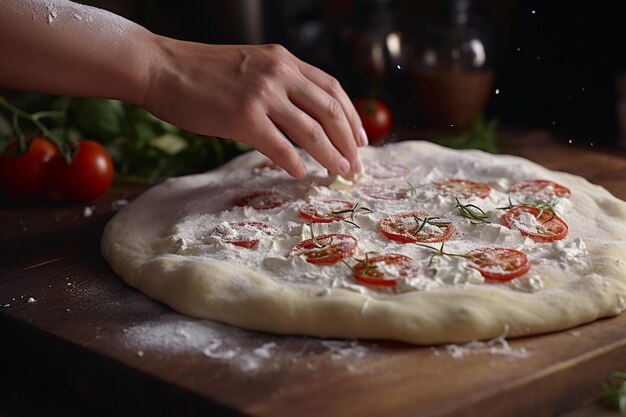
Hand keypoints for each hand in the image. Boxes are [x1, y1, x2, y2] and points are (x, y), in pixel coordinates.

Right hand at [142, 39, 367, 177]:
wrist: (163, 69)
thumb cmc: (203, 73)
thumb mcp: (251, 68)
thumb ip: (279, 86)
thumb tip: (302, 121)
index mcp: (284, 61)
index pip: (332, 89)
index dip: (351, 117)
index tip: (361, 139)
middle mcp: (280, 74)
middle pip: (330, 111)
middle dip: (349, 141)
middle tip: (356, 164)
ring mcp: (262, 95)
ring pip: (311, 131)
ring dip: (330, 155)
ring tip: (339, 172)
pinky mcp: (243, 117)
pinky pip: (280, 146)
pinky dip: (295, 163)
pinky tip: (300, 174)